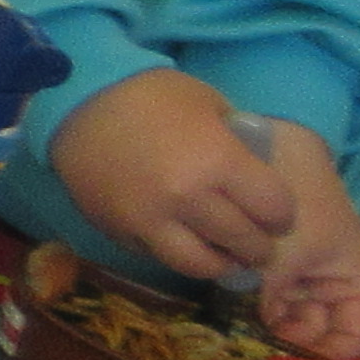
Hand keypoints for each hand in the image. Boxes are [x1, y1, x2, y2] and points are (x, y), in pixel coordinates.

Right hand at [51, 67, 299, 285]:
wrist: (77, 103)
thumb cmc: (151, 95)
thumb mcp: (210, 104)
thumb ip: (238, 144)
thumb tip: (256, 174)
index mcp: (218, 161)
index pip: (274, 209)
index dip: (282, 215)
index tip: (277, 215)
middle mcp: (187, 197)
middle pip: (245, 242)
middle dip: (259, 246)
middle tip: (259, 243)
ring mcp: (150, 220)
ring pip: (202, 265)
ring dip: (222, 263)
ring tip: (225, 256)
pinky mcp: (120, 231)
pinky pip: (160, 257)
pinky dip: (178, 254)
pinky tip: (183, 240)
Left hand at [250, 116, 359, 359]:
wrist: (273, 153)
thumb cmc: (291, 206)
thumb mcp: (280, 261)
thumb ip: (268, 306)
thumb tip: (251, 341)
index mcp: (358, 282)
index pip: (354, 339)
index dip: (325, 357)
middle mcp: (334, 285)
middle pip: (320, 334)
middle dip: (290, 344)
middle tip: (255, 346)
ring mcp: (305, 276)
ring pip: (292, 320)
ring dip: (268, 327)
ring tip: (241, 325)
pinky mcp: (276, 266)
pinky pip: (269, 299)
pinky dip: (254, 307)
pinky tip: (232, 308)